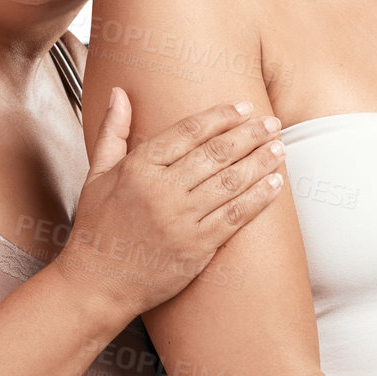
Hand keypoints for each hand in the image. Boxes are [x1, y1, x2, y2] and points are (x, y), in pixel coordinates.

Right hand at [56, 91, 285, 315]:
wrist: (97, 283)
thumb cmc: (97, 228)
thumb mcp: (97, 175)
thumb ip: (112, 131)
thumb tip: (119, 93)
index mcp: (138, 168)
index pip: (188, 131)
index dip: (220, 116)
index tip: (244, 106)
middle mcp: (161, 190)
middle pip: (216, 153)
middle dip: (249, 134)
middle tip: (272, 123)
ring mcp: (181, 219)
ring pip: (231, 182)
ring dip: (260, 162)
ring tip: (279, 148)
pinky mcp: (196, 247)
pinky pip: (235, 216)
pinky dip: (258, 198)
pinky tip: (274, 184)